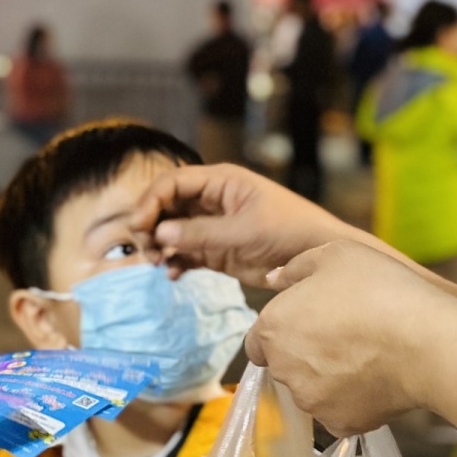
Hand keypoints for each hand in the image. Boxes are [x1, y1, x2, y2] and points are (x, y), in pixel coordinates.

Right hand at [133, 162, 350, 284]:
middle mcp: (211, 200)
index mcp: (220, 182)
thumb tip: (161, 234)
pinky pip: (185, 252)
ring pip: (172, 230)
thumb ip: (201, 233)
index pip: (172, 183)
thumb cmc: (289, 232)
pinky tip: (173, 274)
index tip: (139, 226)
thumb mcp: (244, 231)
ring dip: (160, 245)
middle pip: (166, 205)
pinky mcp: (217, 251)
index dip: (151, 201)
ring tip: (159, 263)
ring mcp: (213, 226)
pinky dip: (175, 262)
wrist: (317, 259)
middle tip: (148, 249)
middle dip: (151, 224)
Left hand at [244, 241, 452, 433]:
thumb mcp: (333, 255)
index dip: (282, 330)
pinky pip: (339, 411)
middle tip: (344, 333)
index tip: (311, 321)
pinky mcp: (341, 425)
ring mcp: (312, 402)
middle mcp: (284, 371)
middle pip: (285, 365)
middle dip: (305, 353)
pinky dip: (352, 399)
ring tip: (365, 355)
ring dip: (327, 378)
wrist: (425, 342)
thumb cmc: (377, 289)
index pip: (257, 341)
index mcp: (272, 329)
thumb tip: (272, 279)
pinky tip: (377, 378)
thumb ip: (294, 269)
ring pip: (311, 390)